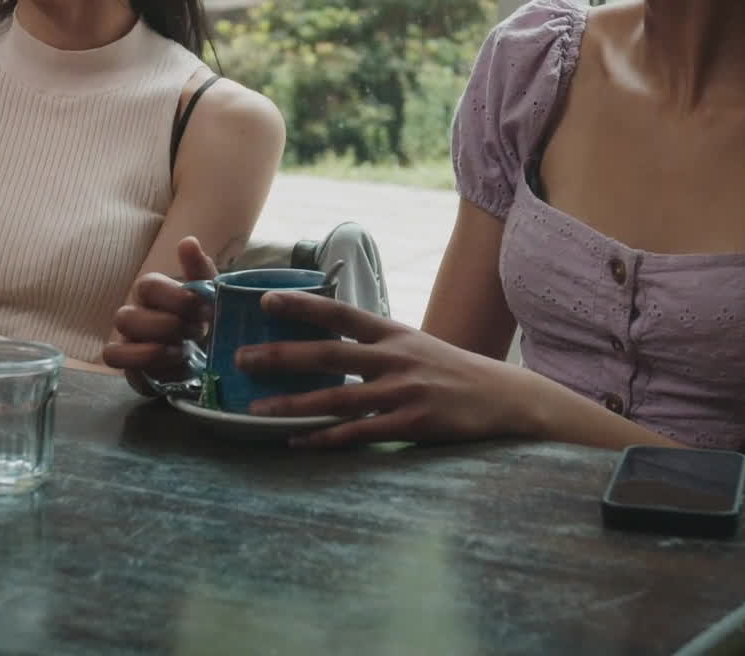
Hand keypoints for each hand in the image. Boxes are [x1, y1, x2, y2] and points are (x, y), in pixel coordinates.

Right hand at [103, 236, 215, 384]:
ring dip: (156, 342)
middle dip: (169, 325)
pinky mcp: (126, 362)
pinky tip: (169, 362)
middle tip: (197, 333)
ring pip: (121, 331)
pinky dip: (140, 359)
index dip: (177, 299)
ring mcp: (126, 337)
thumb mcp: (210, 296)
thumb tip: (188, 241)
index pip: (149, 285)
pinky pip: (113, 356)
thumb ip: (200, 271)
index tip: (206, 311)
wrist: (206, 357)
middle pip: (130, 312)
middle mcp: (134, 310)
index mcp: (153, 291)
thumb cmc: (201, 321)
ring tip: (183, 350)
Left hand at [234, 294, 545, 448]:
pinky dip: (326, 438)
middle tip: (240, 358)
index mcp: (392, 332)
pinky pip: (360, 432)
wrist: (504, 398)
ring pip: (337, 397)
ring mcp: (404, 391)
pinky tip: (299, 442)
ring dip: (292, 404)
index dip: (301, 306)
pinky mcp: (413, 423)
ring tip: (255, 410)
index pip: (339, 312)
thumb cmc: (450, 371)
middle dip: (280, 356)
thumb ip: (374, 343)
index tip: (264, 301)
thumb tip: (326, 339)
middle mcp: (395, 357)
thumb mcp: (414, 344)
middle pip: (328, 353)